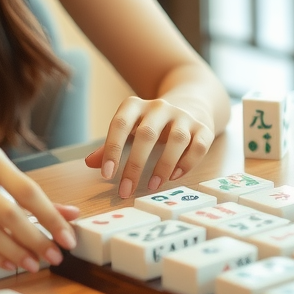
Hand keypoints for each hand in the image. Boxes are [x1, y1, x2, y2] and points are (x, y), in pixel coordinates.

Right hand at [0, 137, 78, 271]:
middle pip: (9, 216)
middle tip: (56, 256)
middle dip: (36, 240)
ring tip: (35, 264)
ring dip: (16, 253)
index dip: (51, 217)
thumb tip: (70, 214)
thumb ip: (31, 192)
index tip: (68, 237)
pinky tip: (9, 263)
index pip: (28, 192)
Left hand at [85, 95, 214, 198]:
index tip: (106, 174)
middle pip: (147, 134)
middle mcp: (160, 107)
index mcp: (136, 106)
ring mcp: (184, 116)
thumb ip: (110, 145)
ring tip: (152, 186)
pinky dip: (187, 163)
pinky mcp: (204, 128)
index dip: (112, 148)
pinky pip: (199, 145)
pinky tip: (175, 177)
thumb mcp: (130, 128)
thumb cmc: (151, 123)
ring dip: (163, 165)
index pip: (120, 124)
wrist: (190, 103)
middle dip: (135, 164)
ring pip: (177, 138)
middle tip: (126, 190)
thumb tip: (90, 163)